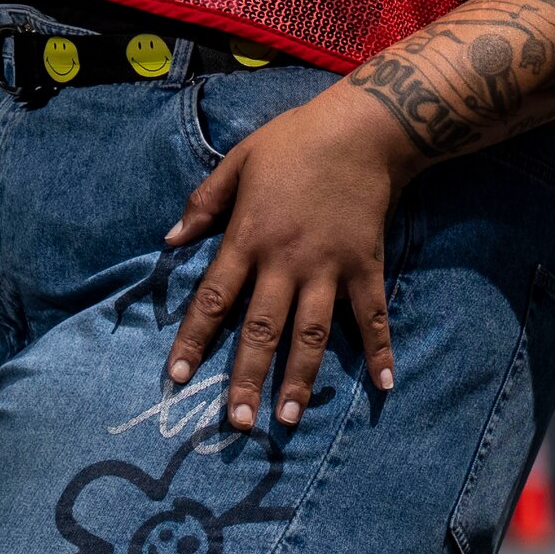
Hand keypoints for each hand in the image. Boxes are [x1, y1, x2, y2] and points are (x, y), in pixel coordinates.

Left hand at [164, 88, 419, 431]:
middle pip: (261, 330)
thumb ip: (204, 203)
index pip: (213, 298)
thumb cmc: (294, 141)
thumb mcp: (237, 161)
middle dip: (247, 379)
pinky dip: (380, 349)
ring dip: (300, 378)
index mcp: (248, 237)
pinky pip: (371, 316)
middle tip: (237, 424)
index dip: (193, 340)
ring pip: (311, 334)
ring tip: (289, 418)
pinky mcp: (365, 267)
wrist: (362, 129)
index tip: (176, 377)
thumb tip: (170, 240)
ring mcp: (328, 268)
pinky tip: (384, 384)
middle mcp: (285, 262)